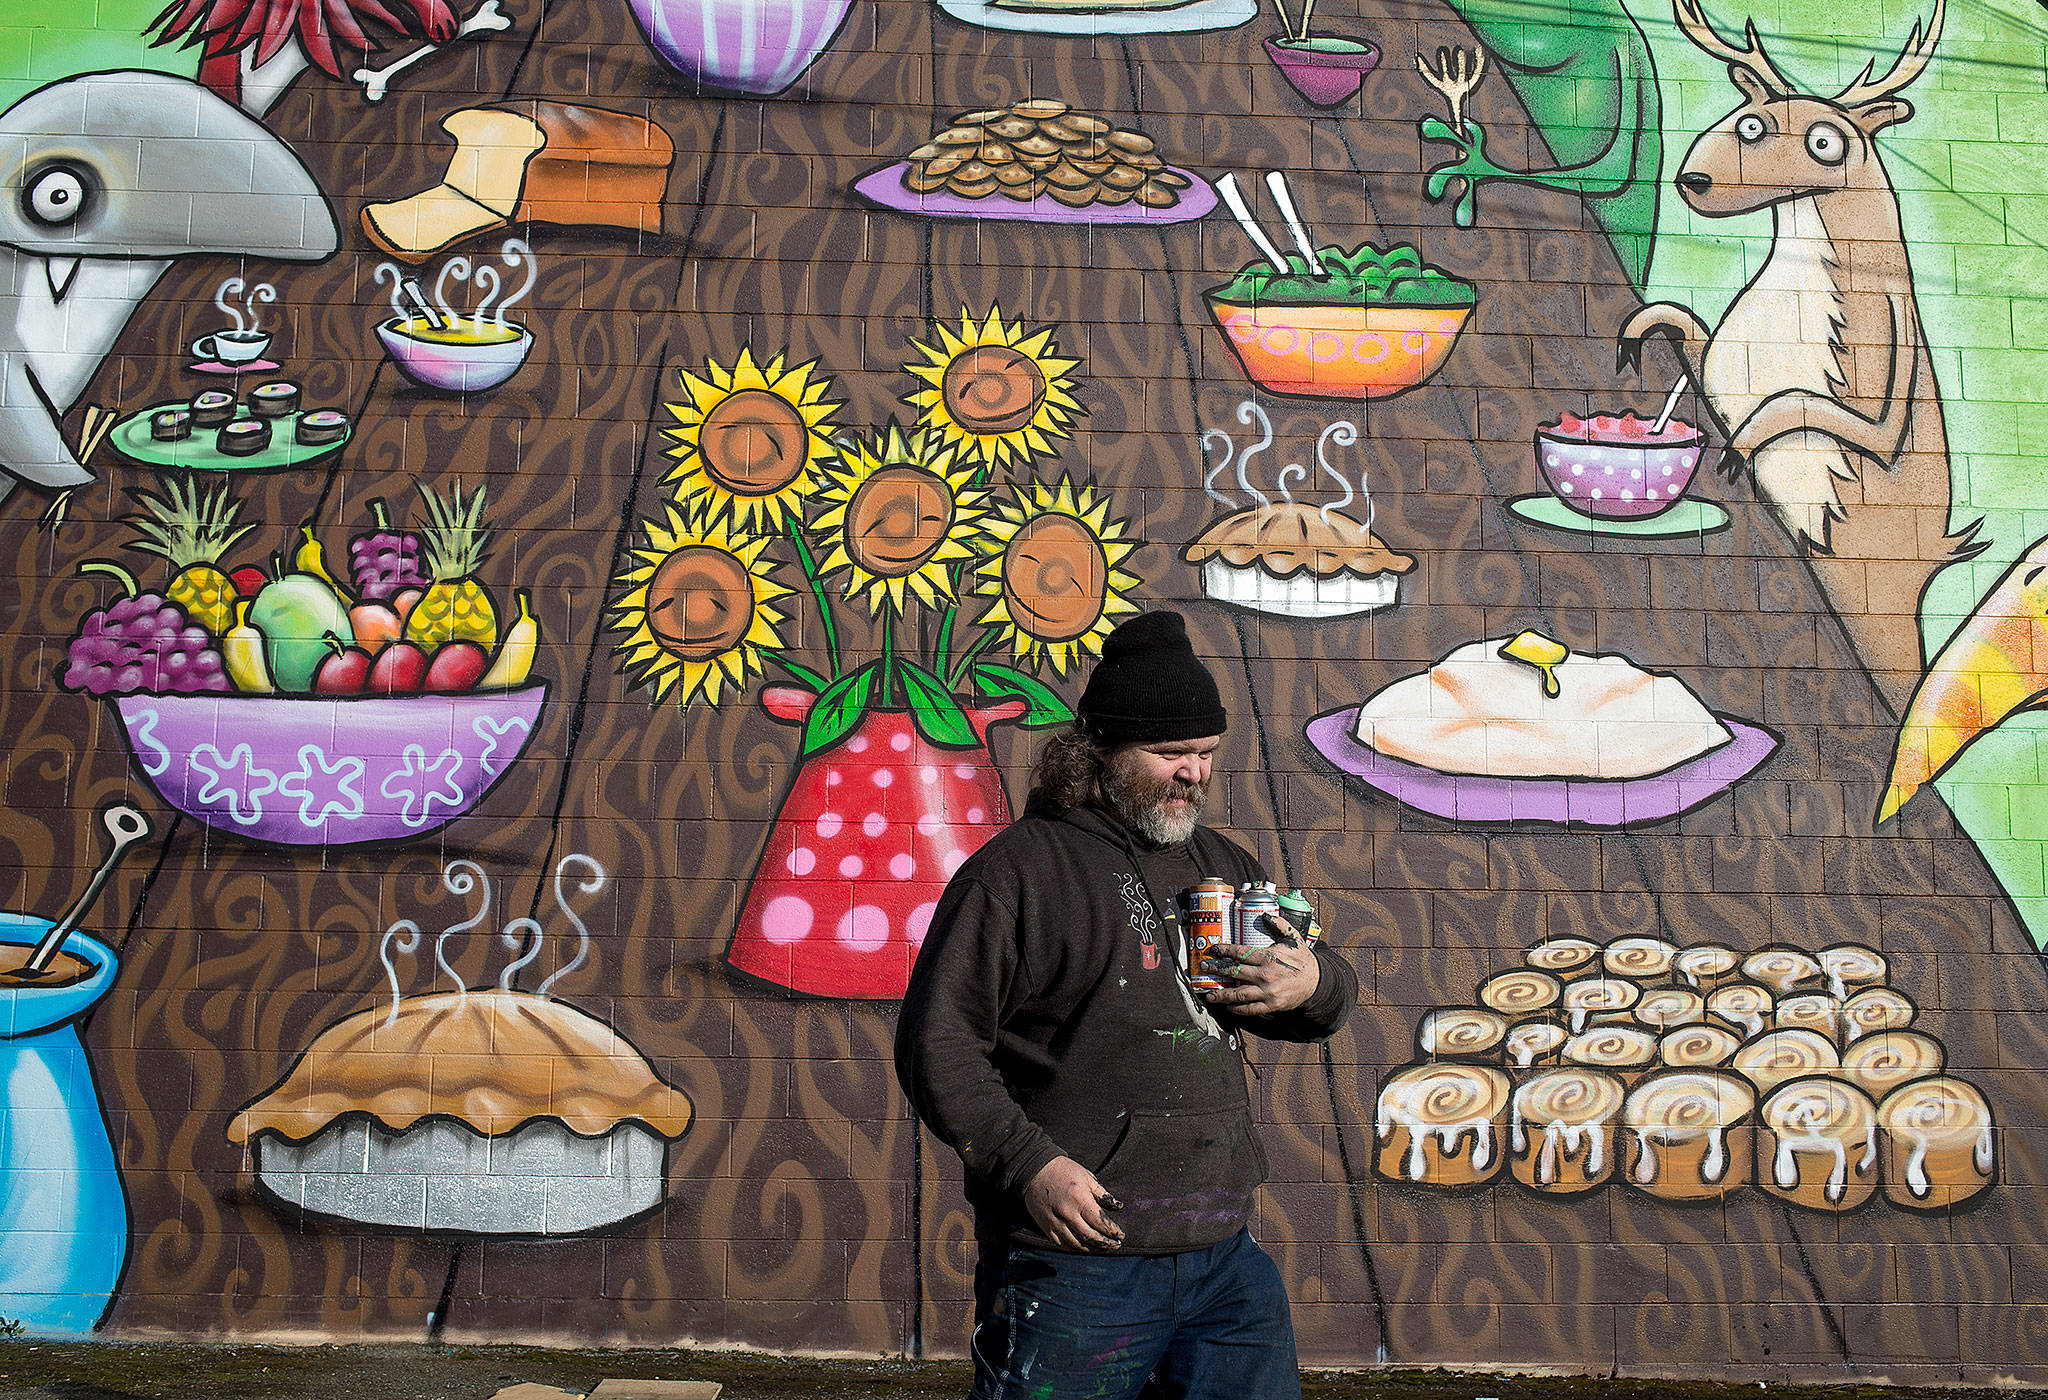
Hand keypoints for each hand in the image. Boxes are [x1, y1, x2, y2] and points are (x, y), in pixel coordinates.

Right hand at [1024, 1156, 1124, 1252]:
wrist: (1035, 1170)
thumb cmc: (1064, 1170)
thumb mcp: (1087, 1176)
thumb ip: (1103, 1194)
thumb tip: (1119, 1206)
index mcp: (1080, 1199)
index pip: (1100, 1222)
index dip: (1113, 1231)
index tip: (1121, 1235)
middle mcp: (1068, 1214)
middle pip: (1091, 1237)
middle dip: (1106, 1243)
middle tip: (1116, 1244)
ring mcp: (1056, 1222)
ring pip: (1077, 1244)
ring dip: (1093, 1249)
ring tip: (1103, 1248)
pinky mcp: (1046, 1227)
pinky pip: (1062, 1244)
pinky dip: (1075, 1248)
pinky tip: (1084, 1247)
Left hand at [1201, 925, 1320, 1015]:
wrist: (1318, 982)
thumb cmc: (1303, 959)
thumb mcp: (1294, 938)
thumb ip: (1280, 925)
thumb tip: (1265, 915)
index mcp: (1269, 957)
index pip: (1241, 953)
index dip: (1225, 950)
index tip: (1213, 949)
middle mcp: (1266, 975)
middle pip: (1235, 972)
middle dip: (1217, 970)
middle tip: (1204, 967)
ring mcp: (1268, 992)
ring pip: (1239, 994)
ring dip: (1222, 995)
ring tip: (1209, 995)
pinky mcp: (1271, 1005)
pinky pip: (1250, 1009)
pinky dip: (1237, 1009)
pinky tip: (1228, 1006)